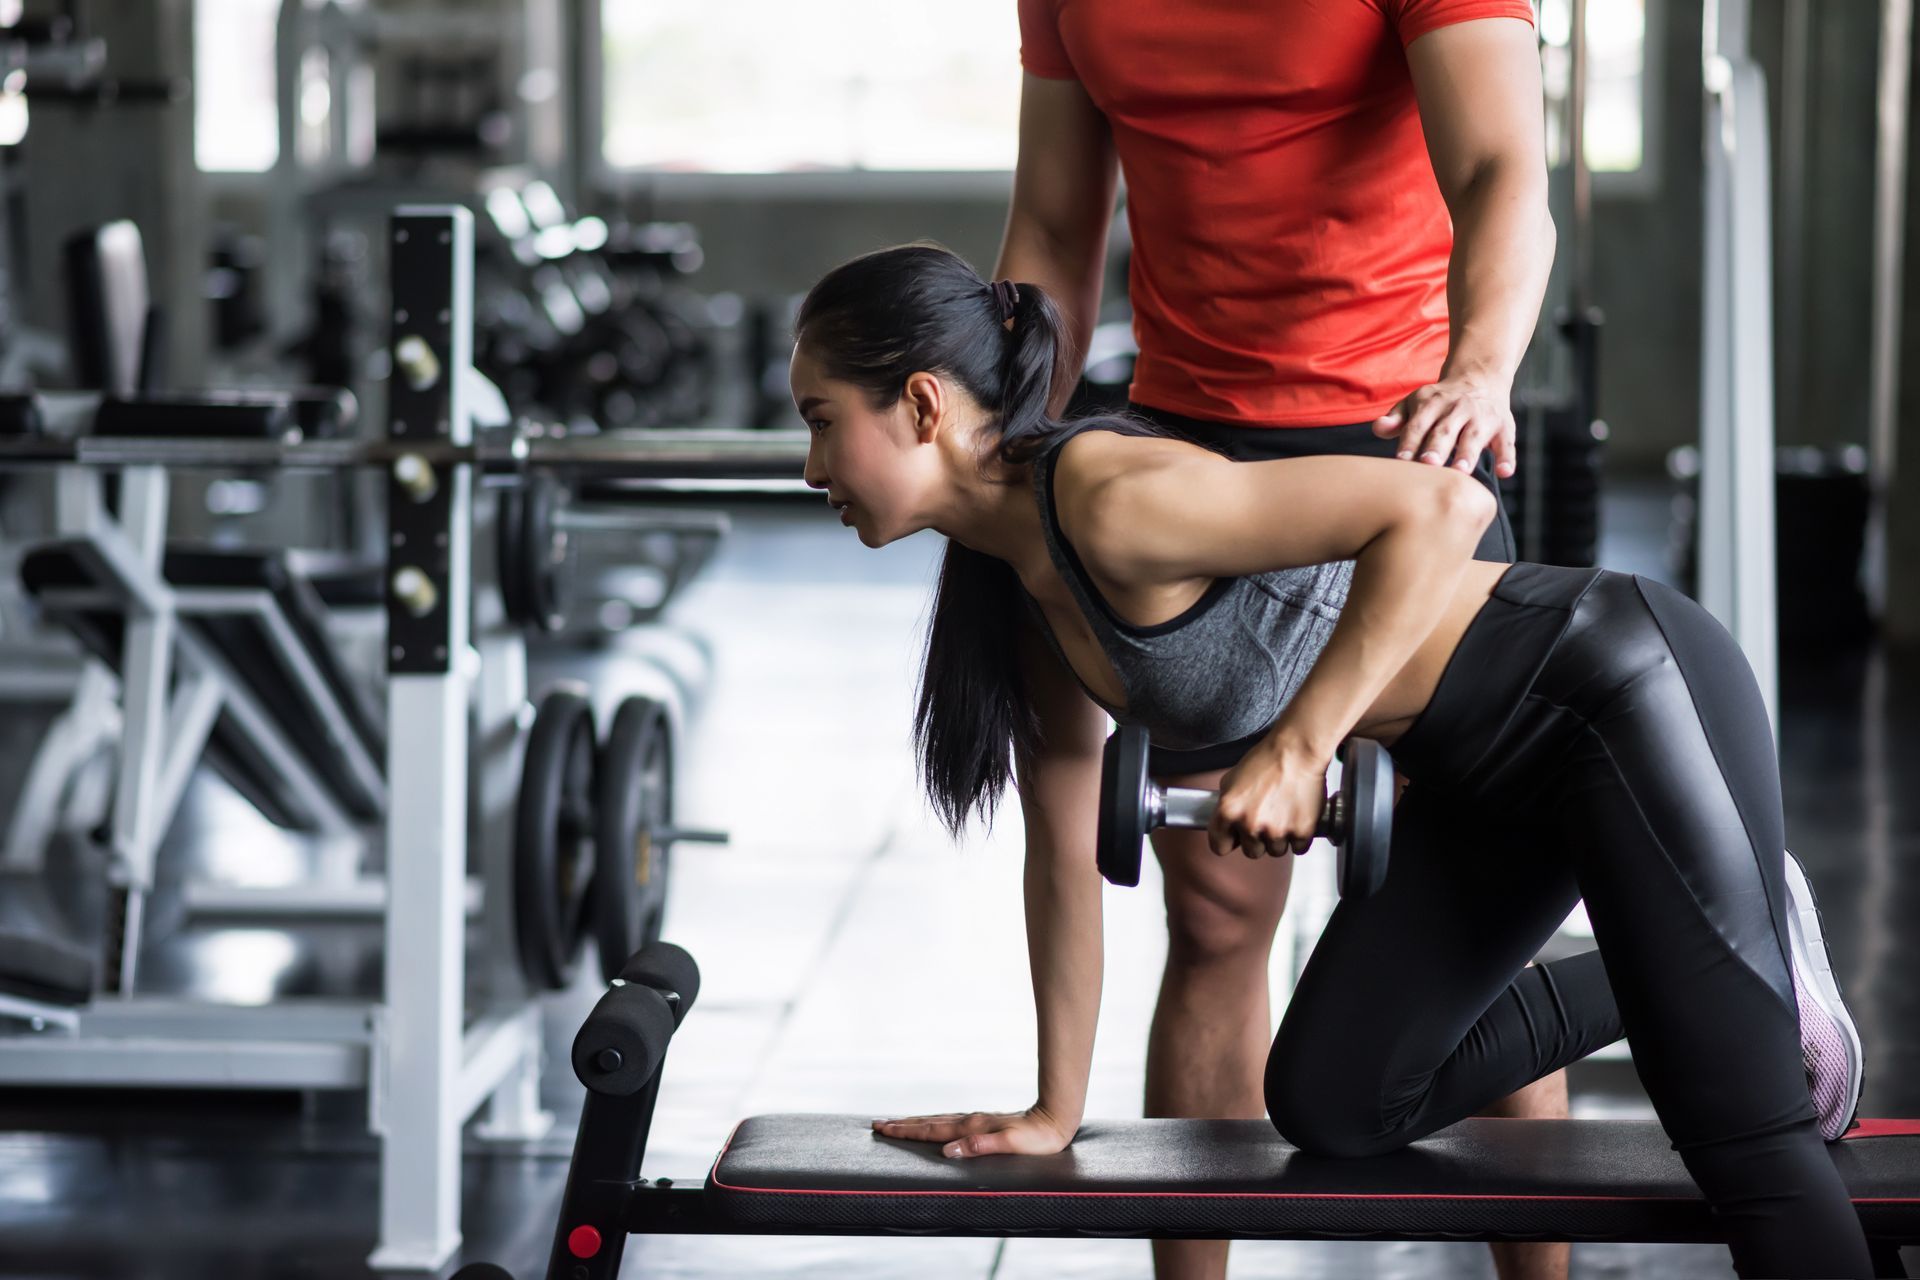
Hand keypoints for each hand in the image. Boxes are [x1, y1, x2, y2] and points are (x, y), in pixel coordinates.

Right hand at [871, 1103, 1076, 1158]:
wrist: (1056, 1119)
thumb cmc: (1037, 1138)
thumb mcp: (1010, 1144)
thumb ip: (979, 1146)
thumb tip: (948, 1151)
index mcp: (971, 1128)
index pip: (932, 1130)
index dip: (906, 1131)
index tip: (883, 1129)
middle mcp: (970, 1121)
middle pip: (928, 1122)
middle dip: (902, 1124)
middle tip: (877, 1124)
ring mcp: (975, 1120)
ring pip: (937, 1120)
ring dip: (914, 1122)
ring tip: (896, 1122)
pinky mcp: (982, 1123)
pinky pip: (949, 1122)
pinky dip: (932, 1123)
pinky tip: (932, 1125)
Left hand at [1209, 743, 1331, 859]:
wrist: (1297, 751)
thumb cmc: (1267, 760)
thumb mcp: (1231, 779)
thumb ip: (1226, 805)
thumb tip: (1226, 823)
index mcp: (1228, 811)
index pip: (1220, 847)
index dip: (1228, 842)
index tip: (1234, 839)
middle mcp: (1250, 824)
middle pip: (1251, 852)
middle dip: (1258, 839)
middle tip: (1266, 819)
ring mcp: (1276, 830)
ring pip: (1275, 850)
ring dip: (1279, 838)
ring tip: (1283, 814)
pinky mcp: (1301, 832)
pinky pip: (1298, 847)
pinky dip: (1300, 836)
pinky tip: (1297, 817)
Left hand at [1372, 373, 1515, 478]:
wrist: (1479, 380)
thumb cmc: (1437, 403)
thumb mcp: (1414, 404)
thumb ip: (1396, 419)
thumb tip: (1378, 428)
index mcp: (1432, 403)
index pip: (1418, 425)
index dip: (1410, 442)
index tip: (1402, 460)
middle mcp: (1458, 408)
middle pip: (1445, 430)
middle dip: (1437, 447)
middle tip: (1428, 464)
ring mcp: (1482, 418)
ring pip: (1474, 437)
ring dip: (1468, 454)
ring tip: (1460, 471)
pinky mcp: (1503, 427)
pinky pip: (1506, 443)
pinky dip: (1507, 457)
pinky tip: (1504, 472)